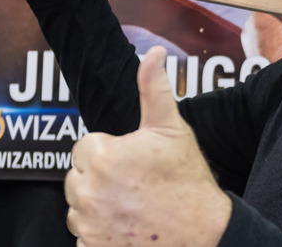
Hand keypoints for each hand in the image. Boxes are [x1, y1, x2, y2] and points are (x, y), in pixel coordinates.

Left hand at [64, 46, 231, 246]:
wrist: (203, 231)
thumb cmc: (186, 178)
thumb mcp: (171, 128)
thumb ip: (153, 87)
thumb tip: (154, 52)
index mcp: (99, 157)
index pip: (86, 147)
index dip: (112, 151)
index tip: (136, 161)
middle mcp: (86, 192)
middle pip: (78, 176)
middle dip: (101, 176)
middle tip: (136, 182)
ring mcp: (87, 224)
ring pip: (79, 204)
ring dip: (98, 203)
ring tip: (133, 203)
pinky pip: (84, 233)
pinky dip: (100, 230)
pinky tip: (128, 224)